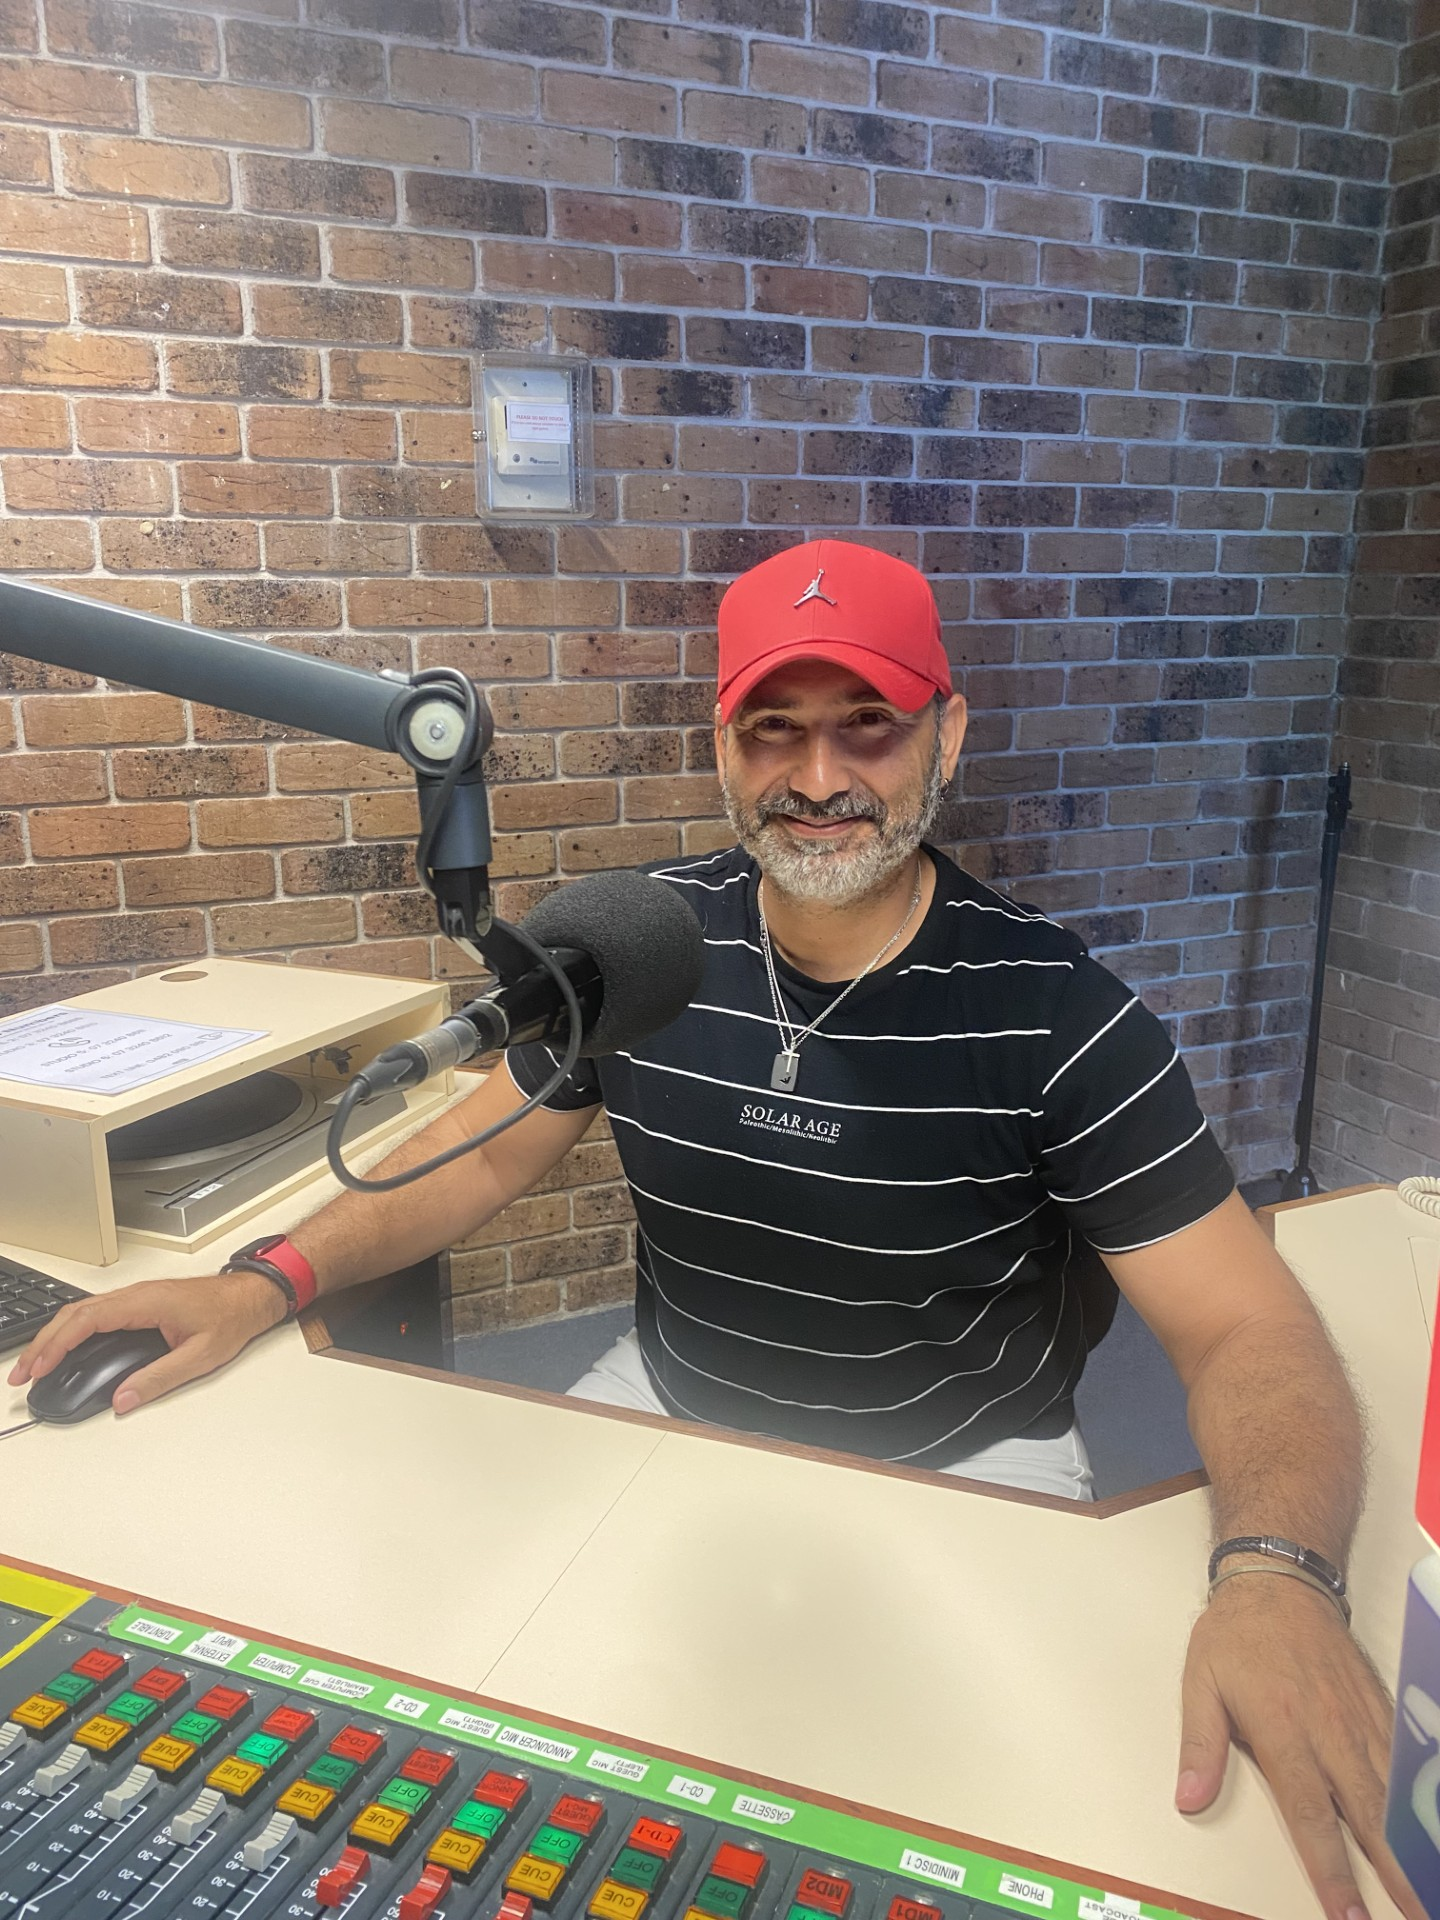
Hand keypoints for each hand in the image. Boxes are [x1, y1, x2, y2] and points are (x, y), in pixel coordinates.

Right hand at [6, 1273, 288, 1413]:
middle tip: (23, 1373)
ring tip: (35, 1366)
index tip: (38, 1367)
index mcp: (147, 1302)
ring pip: (82, 1312)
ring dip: (55, 1337)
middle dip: (44, 1343)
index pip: (88, 1319)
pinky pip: (96, 1314)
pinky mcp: (140, 1304)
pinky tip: (65, 1349)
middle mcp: (137, 1295)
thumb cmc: (232, 1317)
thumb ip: (159, 1378)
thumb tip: (123, 1399)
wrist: (252, 1296)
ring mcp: (137, 1297)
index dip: (57, 1344)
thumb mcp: (200, 1355)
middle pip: (75, 1314)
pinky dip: (73, 1332)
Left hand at [1177, 1573, 1423, 1919]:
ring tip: (1429, 1886)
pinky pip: (1408, 1760)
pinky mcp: (1381, 1709)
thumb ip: (1200, 1745)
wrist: (1280, 1578)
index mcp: (1285, 1731)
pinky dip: (1424, 1796)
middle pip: (1370, 1816)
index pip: (1311, 1815)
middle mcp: (1331, 1733)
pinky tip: (1431, 1826)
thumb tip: (1189, 1797)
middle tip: (1417, 1913)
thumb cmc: (1237, 1633)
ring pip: (1397, 1793)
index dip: (1331, 1868)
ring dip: (1416, 1843)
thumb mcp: (1200, 1682)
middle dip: (1396, 1872)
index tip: (1347, 1912)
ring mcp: (1361, 1722)